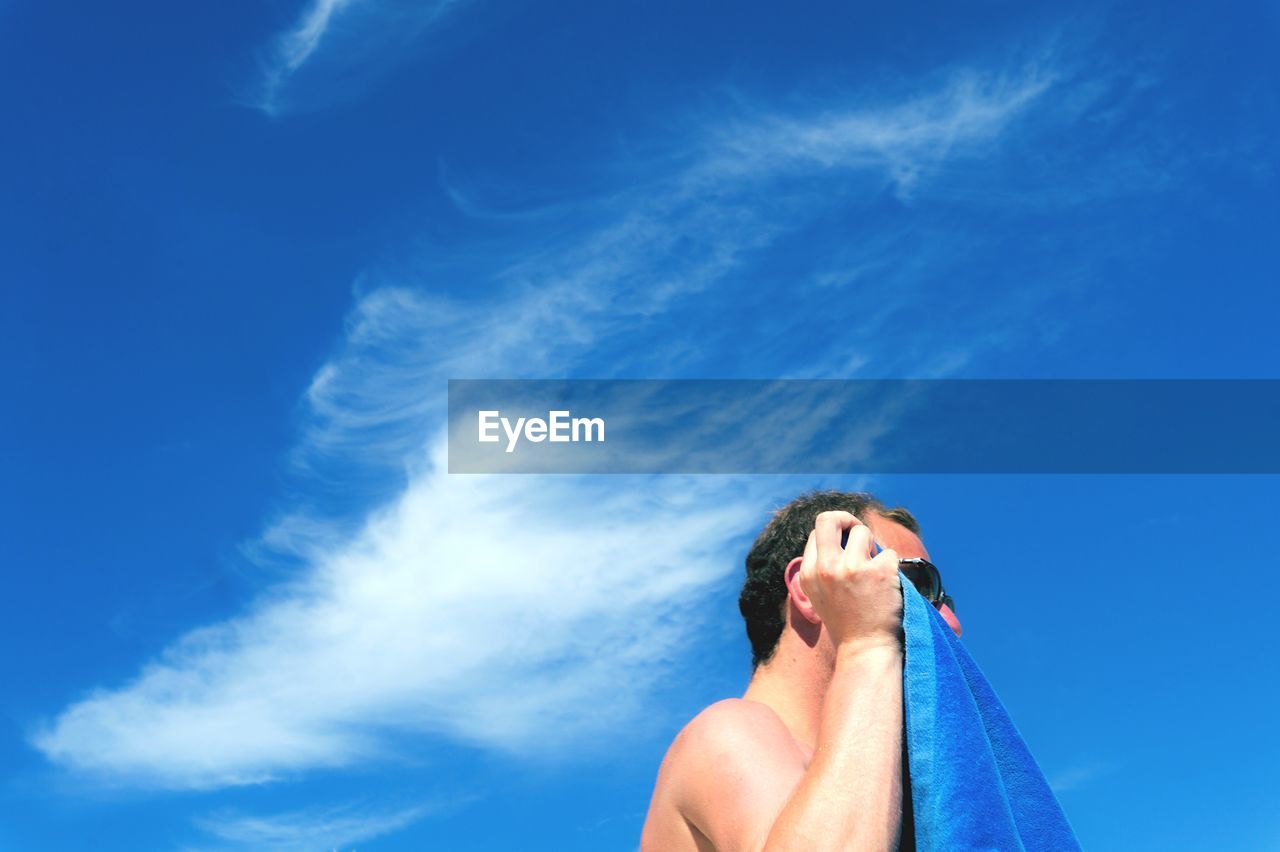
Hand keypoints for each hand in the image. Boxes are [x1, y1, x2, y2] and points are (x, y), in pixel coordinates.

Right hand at [797, 511, 902, 653]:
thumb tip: (839, 536)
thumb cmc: (847, 623)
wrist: (866, 650)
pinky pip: (888, 553)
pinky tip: (888, 589)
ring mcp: (852, 569)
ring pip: (863, 532)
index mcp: (809, 574)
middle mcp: (826, 568)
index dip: (834, 536)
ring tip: (875, 572)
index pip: (817, 533)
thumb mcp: (820, 595)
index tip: (847, 545)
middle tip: (858, 532)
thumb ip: (822, 567)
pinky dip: (892, 568)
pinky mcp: (879, 572)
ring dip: (873, 548)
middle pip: (828, 518)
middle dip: (846, 519)